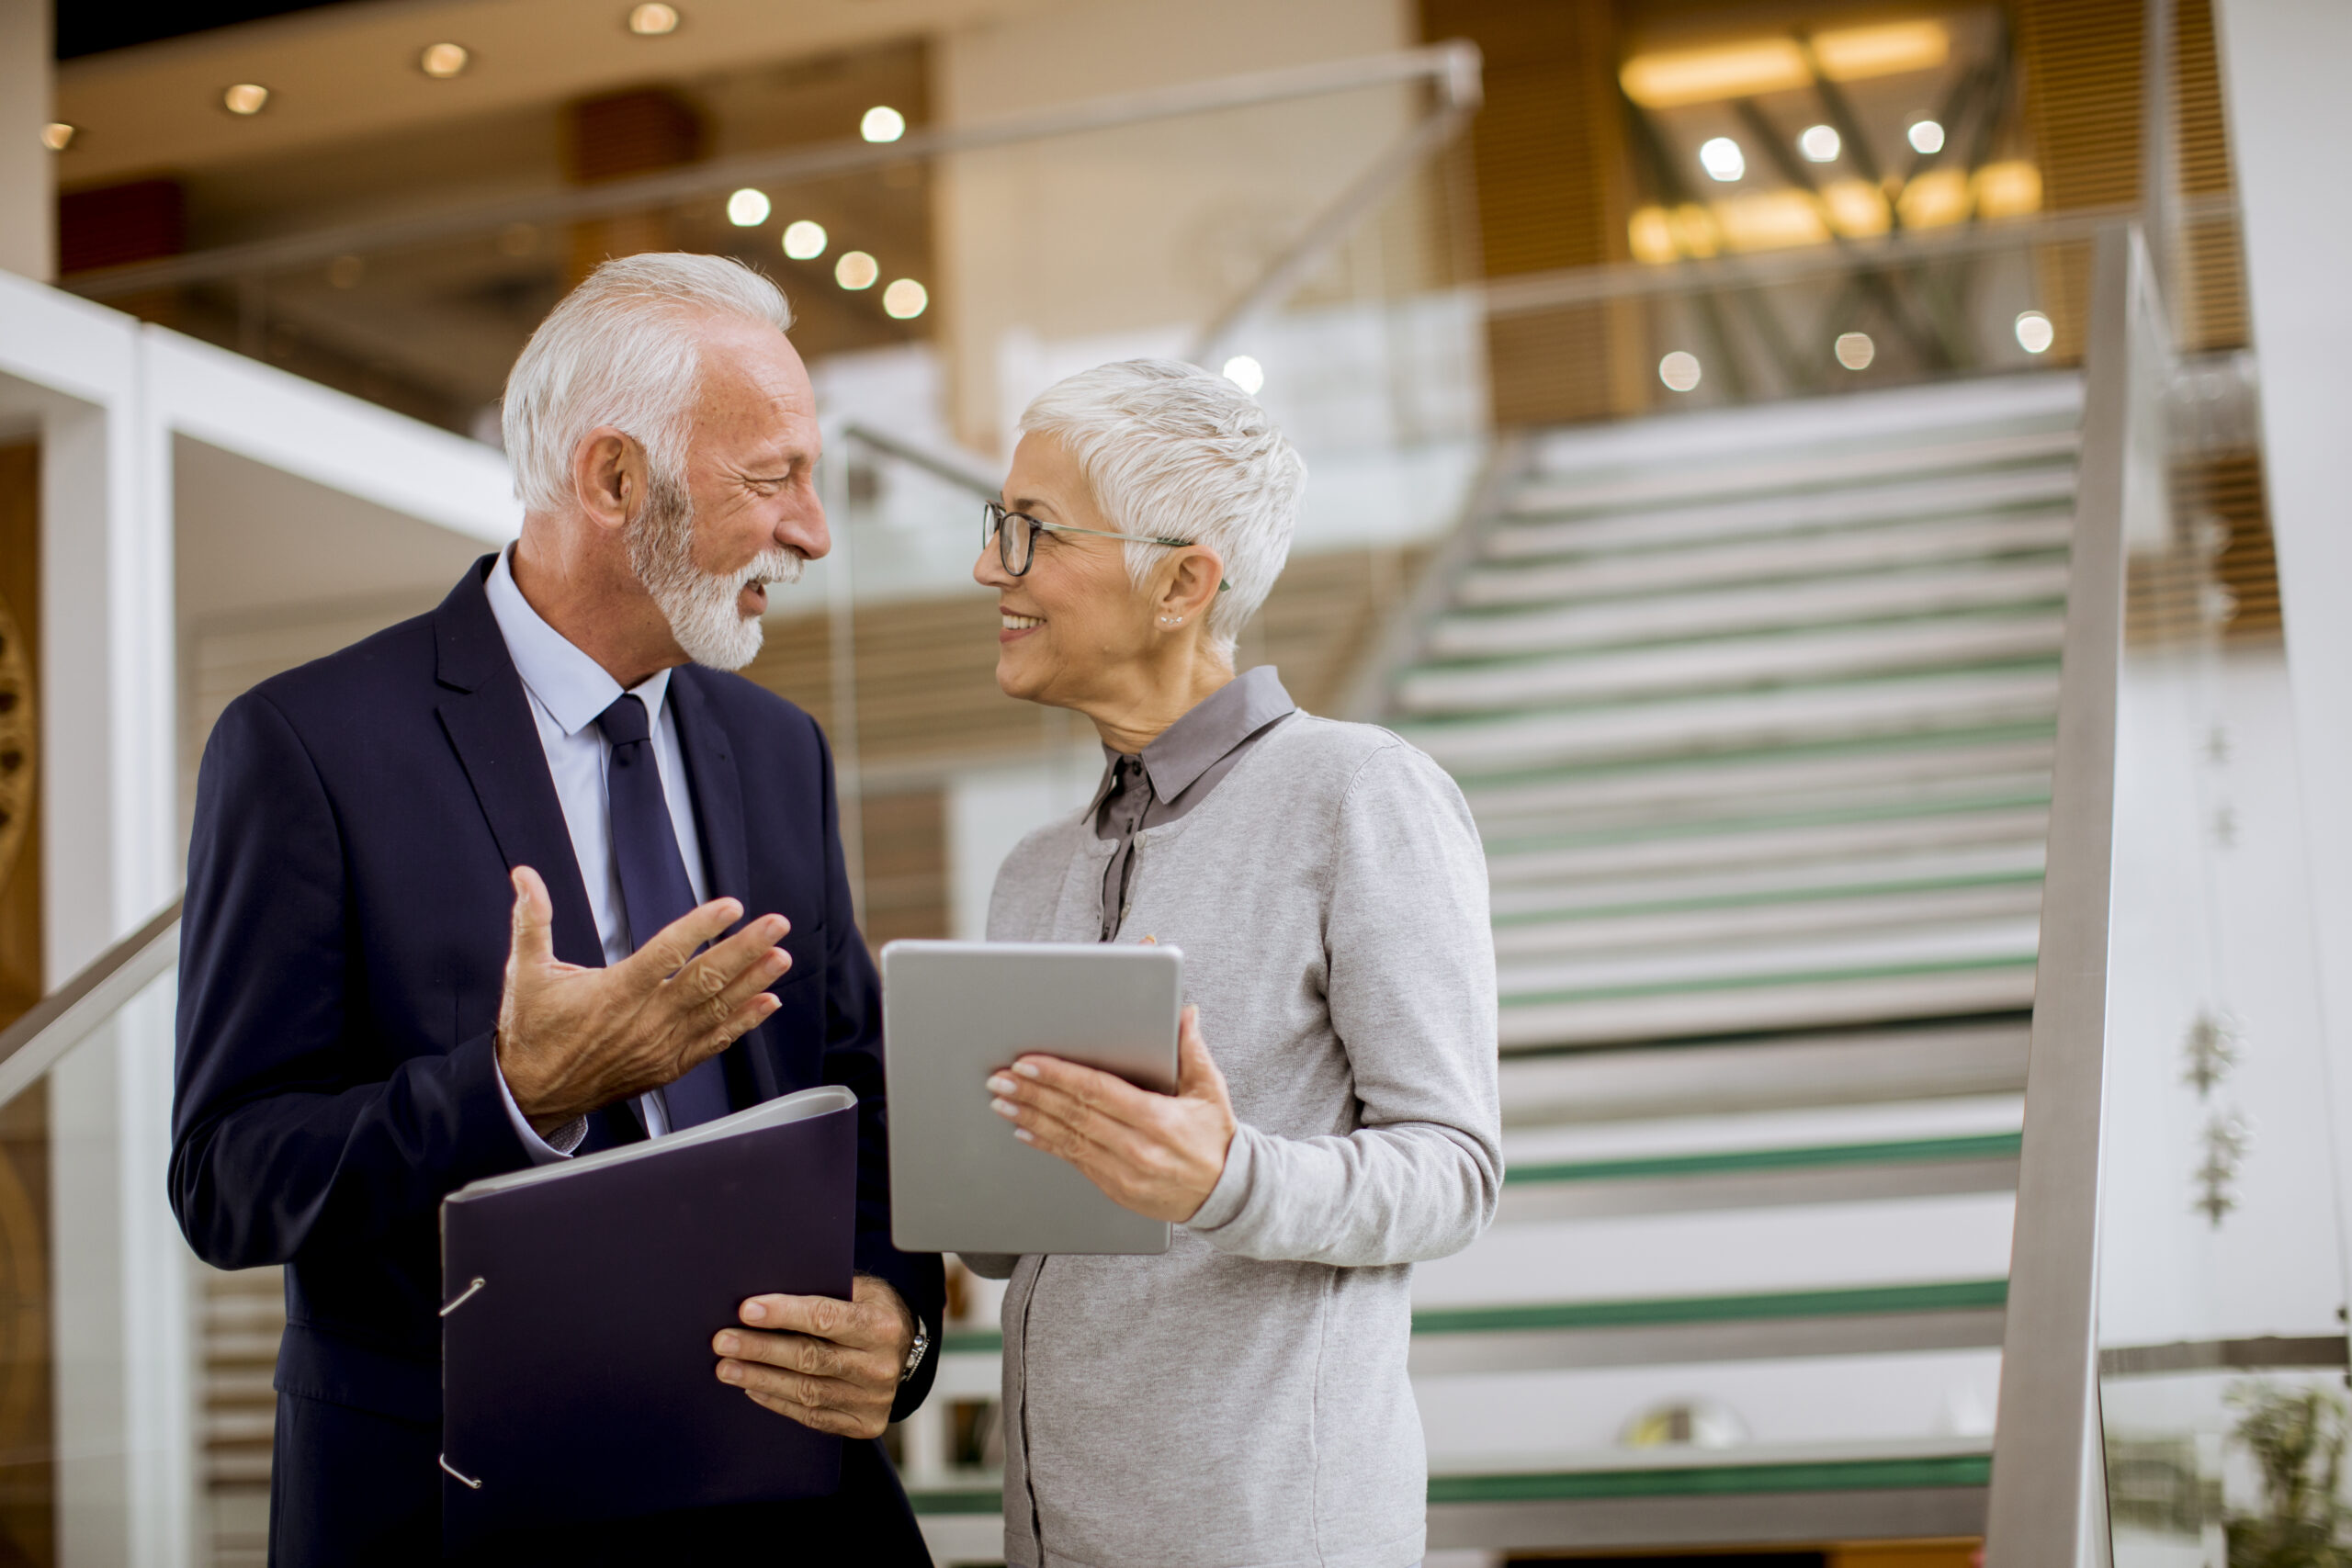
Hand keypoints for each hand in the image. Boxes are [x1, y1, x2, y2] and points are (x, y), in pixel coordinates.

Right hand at [494, 865, 789, 1133]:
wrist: (531, 1095)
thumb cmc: (532, 1031)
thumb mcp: (525, 973)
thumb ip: (531, 921)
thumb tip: (524, 876)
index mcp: (614, 992)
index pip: (666, 952)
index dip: (701, 928)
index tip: (730, 907)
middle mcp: (644, 1020)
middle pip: (705, 979)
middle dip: (746, 949)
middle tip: (777, 924)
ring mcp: (660, 1045)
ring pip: (716, 1010)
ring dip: (753, 982)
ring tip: (781, 957)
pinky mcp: (667, 1066)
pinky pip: (712, 1042)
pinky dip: (743, 1023)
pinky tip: (767, 1003)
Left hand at [713, 1275, 914, 1438]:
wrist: (905, 1351)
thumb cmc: (872, 1312)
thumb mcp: (860, 1291)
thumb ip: (824, 1291)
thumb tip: (769, 1291)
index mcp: (882, 1326)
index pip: (826, 1318)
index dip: (784, 1314)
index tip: (747, 1310)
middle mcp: (880, 1366)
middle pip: (810, 1357)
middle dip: (761, 1349)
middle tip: (724, 1342)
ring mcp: (873, 1399)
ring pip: (806, 1391)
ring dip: (760, 1378)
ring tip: (727, 1368)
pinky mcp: (863, 1423)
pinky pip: (812, 1416)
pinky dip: (777, 1401)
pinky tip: (753, 1388)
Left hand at [986, 1005, 1235, 1222]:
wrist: (1225, 1193)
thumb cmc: (1215, 1137)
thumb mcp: (1211, 1090)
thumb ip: (1192, 1050)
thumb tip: (1185, 1012)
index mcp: (1158, 1119)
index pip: (1098, 1091)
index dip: (1060, 1076)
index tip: (1029, 1062)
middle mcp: (1137, 1148)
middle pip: (1075, 1114)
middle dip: (1033, 1093)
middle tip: (1001, 1078)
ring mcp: (1124, 1173)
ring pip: (1067, 1139)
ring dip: (1031, 1117)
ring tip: (1003, 1100)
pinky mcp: (1115, 1188)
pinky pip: (1074, 1160)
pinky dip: (1046, 1143)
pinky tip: (1025, 1129)